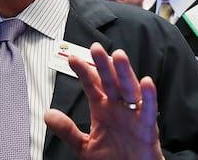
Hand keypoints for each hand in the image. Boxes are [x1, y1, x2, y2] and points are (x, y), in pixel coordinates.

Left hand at [44, 43, 163, 159]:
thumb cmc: (113, 159)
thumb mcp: (84, 145)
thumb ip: (67, 130)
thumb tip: (48, 115)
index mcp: (103, 109)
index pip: (92, 86)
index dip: (83, 72)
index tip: (72, 58)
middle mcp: (118, 108)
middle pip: (110, 82)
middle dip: (103, 65)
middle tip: (95, 48)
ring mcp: (133, 116)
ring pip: (129, 90)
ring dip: (124, 73)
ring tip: (119, 57)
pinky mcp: (148, 128)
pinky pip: (148, 110)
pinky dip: (148, 97)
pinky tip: (146, 82)